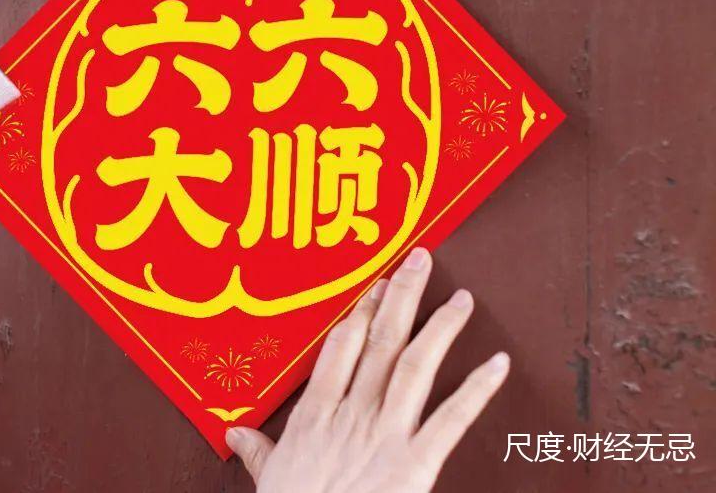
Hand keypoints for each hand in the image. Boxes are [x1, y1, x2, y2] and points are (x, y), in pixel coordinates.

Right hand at [226, 248, 509, 492]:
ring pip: (413, 366)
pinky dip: (476, 390)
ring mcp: (384, 436)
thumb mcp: (270, 481)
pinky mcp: (414, 465)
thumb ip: (259, 452)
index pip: (341, 347)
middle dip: (401, 297)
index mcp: (316, 416)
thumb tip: (235, 432)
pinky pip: (450, 420)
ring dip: (438, 328)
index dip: (361, 311)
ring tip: (461, 298)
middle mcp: (351, 415)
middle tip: (420, 261)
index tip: (376, 283)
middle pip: (379, 343)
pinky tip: (497, 364)